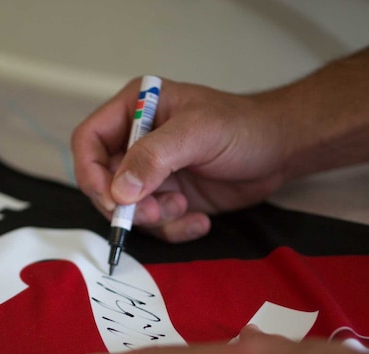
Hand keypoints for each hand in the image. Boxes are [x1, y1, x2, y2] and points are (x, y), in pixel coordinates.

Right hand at [71, 78, 291, 242]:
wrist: (280, 150)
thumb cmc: (243, 127)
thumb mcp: (197, 134)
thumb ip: (154, 158)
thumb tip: (119, 191)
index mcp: (134, 110)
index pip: (89, 142)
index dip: (91, 173)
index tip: (112, 199)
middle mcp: (137, 142)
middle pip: (103, 183)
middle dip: (127, 205)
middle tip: (156, 211)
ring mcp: (153, 173)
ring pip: (128, 210)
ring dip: (155, 218)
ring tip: (184, 208)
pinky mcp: (170, 198)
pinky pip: (156, 225)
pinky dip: (175, 229)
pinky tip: (200, 221)